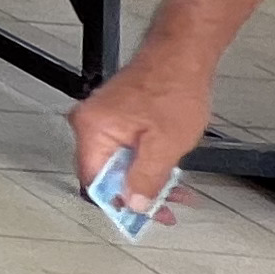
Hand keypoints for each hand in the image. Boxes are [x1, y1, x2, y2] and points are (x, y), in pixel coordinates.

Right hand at [66, 53, 211, 221]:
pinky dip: (148, 163)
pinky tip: (169, 172)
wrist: (183, 55)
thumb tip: (135, 204)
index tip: (140, 218)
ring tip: (176, 193)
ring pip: (120, 162)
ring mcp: (104, 119)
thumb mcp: (165, 145)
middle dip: (138, 195)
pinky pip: (127, 148)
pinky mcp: (119, 116)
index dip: (118, 204)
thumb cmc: (173, 87)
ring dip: (147, 180)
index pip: (94, 180)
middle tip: (164, 211)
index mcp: (93, 130)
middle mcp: (91, 124)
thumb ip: (146, 178)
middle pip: (106, 173)